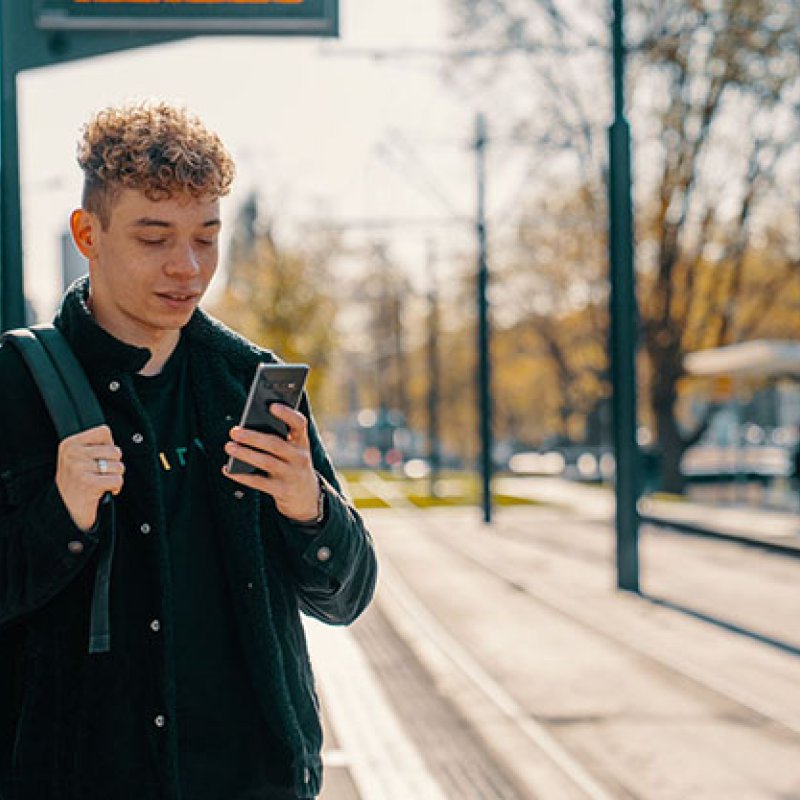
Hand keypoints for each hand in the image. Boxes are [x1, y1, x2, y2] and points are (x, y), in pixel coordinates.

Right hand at [55, 425, 124, 531]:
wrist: (65, 510)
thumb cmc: (77, 483)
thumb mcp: (78, 458)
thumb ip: (94, 446)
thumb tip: (113, 442)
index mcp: (70, 444)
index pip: (104, 432)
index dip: (108, 446)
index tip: (99, 459)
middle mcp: (73, 454)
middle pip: (115, 450)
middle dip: (113, 465)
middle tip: (100, 475)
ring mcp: (80, 468)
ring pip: (119, 466)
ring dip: (114, 477)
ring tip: (100, 483)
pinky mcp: (89, 483)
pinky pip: (117, 480)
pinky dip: (116, 487)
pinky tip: (104, 491)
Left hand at [222, 404, 319, 522]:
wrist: (306, 496)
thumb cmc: (292, 464)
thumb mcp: (293, 450)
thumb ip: (277, 437)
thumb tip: (246, 428)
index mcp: (301, 442)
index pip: (299, 424)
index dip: (287, 414)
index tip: (272, 406)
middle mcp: (299, 457)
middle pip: (275, 444)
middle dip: (253, 437)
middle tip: (234, 431)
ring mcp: (291, 475)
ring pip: (266, 462)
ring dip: (245, 454)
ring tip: (229, 446)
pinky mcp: (282, 491)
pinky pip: (258, 482)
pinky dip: (241, 475)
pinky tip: (228, 469)